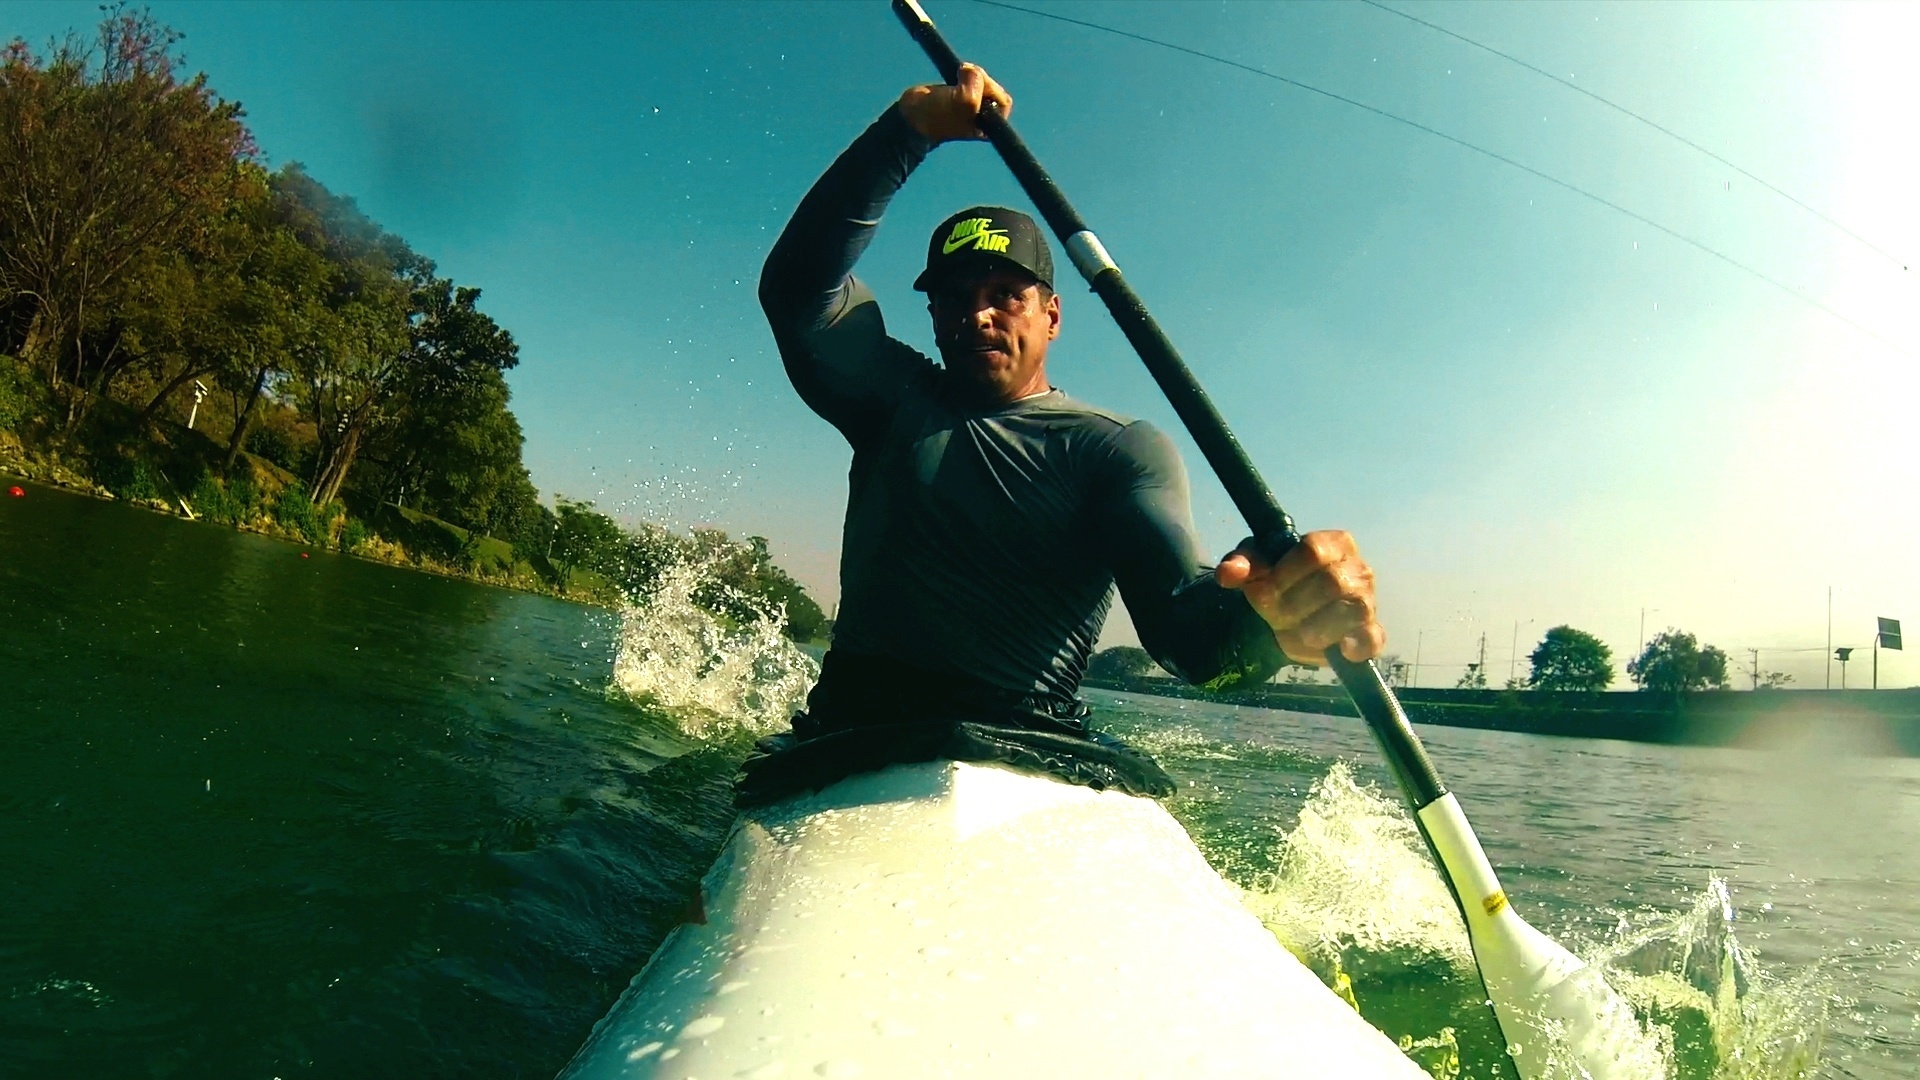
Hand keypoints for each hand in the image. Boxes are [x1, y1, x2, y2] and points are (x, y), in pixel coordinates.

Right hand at [898, 63, 1011, 143]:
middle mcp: (984, 116)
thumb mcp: (962, 101)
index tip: (972, 92)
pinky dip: (965, 71)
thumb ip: (976, 85)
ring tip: (956, 78)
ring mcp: (973, 104)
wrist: (912, 114)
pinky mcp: (962, 92)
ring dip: (970, 73)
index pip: (1003, 101)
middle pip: (993, 86)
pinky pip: (972, 75)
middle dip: (979, 79)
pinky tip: (956, 74)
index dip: (990, 90)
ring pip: (982, 78)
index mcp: (988, 127)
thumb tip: (972, 70)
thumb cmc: (936, 115)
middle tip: (961, 81)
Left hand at [1215, 531, 1384, 665]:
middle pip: (1332, 583)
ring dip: (1319, 627)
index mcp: (1333, 544)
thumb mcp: (1255, 567)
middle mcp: (1357, 569)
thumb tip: (1228, 574)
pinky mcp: (1370, 633)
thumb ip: (1241, 564)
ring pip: (1354, 610)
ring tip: (1299, 633)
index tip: (1262, 590)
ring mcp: (1367, 601)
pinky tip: (1341, 650)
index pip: (1313, 551)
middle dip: (1295, 604)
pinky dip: (1359, 646)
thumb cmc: (1277, 582)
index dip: (1284, 574)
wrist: (1288, 617)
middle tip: (1275, 616)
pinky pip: (1373, 638)